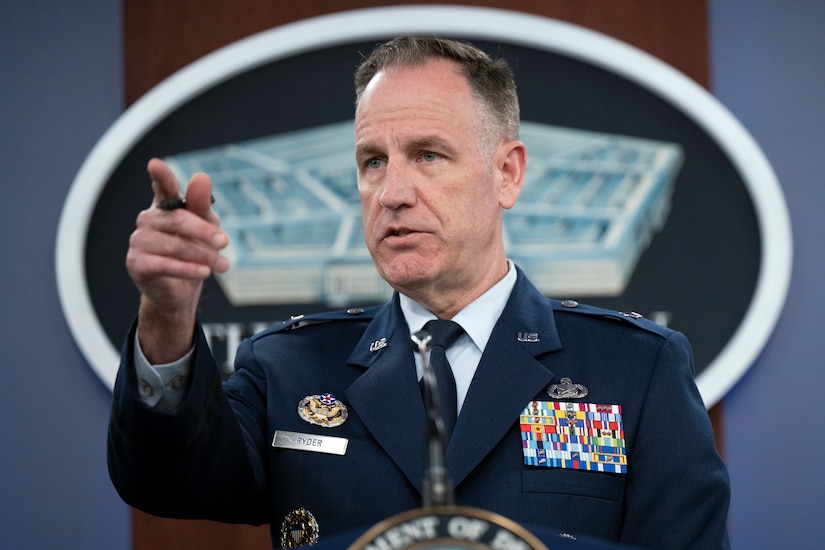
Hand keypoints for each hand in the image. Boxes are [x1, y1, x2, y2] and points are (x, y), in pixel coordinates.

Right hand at [126, 158, 229, 361]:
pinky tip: (204, 272)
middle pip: (177, 219)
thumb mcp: (206, 227)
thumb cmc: (195, 252)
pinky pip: (164, 265)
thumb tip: (201, 177)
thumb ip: (203, 204)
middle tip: (225, 242)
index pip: (162, 187)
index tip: (155, 164)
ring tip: (222, 265)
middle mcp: (148, 219)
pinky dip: (187, 269)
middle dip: (204, 232)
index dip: (160, 176)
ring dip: (203, 256)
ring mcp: (138, 240)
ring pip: (174, 245)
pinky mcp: (136, 263)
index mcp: (165, 206)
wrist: (181, 290)